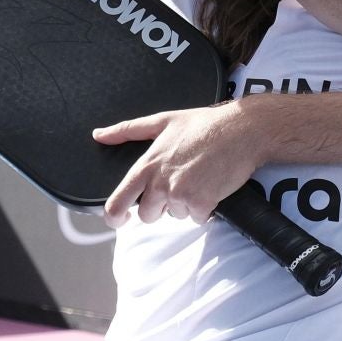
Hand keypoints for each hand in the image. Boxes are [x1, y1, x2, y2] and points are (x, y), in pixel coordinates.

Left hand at [96, 104, 263, 226]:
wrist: (242, 131)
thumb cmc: (205, 124)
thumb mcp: (163, 121)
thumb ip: (127, 130)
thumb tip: (99, 134)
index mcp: (148, 165)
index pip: (118, 201)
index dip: (114, 216)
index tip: (118, 220)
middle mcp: (161, 183)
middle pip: (148, 215)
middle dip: (161, 207)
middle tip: (177, 186)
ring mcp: (181, 195)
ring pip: (175, 215)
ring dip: (186, 204)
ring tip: (198, 179)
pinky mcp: (202, 203)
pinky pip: (197, 218)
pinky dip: (204, 208)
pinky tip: (210, 187)